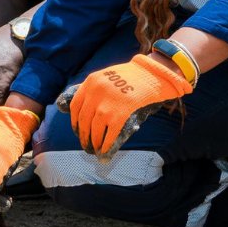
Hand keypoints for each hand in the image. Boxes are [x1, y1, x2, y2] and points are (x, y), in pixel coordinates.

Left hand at [65, 53, 192, 156]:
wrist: (153, 74)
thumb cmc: (132, 77)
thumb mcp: (106, 76)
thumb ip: (94, 89)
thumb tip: (80, 108)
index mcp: (90, 82)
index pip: (75, 106)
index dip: (74, 121)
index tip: (78, 130)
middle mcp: (95, 93)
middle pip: (83, 120)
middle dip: (83, 136)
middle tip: (86, 145)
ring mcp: (107, 105)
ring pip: (94, 130)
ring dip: (93, 143)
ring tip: (95, 150)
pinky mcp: (120, 115)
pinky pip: (109, 135)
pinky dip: (106, 146)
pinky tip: (105, 152)